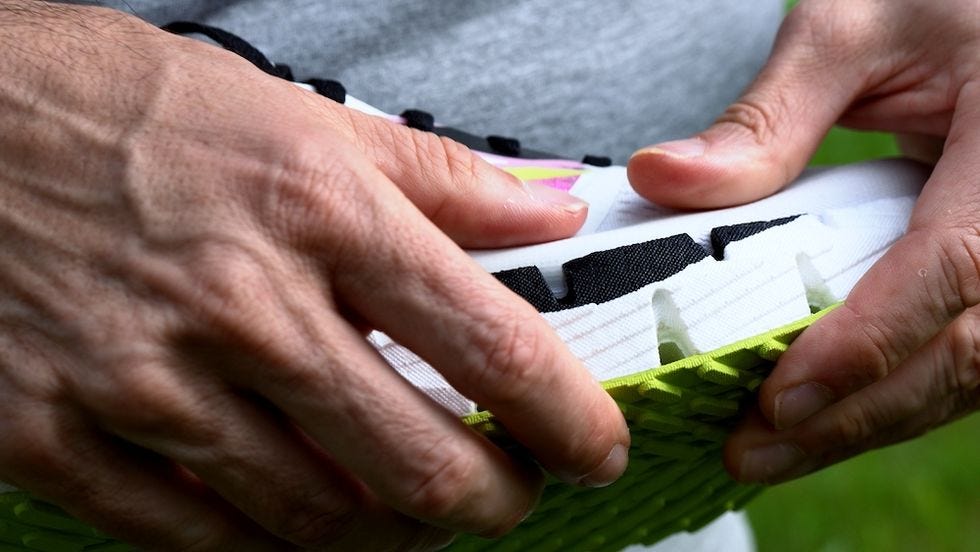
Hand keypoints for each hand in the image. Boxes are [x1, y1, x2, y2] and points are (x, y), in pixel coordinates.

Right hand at [0, 2, 628, 548]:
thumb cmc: (121, 105)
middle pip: (416, 463)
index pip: (489, 344)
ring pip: (313, 517)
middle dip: (489, 503)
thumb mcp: (296, 114)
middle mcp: (243, 307)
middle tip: (508, 496)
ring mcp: (145, 383)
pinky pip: (192, 536)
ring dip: (390, 531)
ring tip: (414, 510)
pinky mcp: (56, 437)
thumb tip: (549, 212)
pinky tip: (298, 519)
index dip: (565, 418)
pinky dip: (267, 542)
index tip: (592, 448)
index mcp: (320, 212)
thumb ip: (440, 178)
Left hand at [627, 0, 979, 483]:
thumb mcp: (853, 30)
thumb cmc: (938, 2)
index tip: (780, 397)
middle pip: (964, 349)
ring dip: (869, 421)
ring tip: (771, 450)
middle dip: (856, 414)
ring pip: (969, 369)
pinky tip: (823, 415)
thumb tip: (659, 178)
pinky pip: (964, 351)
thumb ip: (766, 116)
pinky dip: (891, 392)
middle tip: (752, 450)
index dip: (867, 343)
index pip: (951, 267)